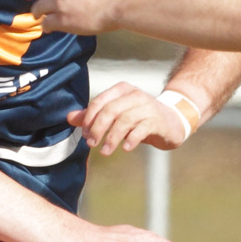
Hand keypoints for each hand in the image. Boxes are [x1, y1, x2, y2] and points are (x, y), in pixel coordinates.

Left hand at [66, 81, 187, 154]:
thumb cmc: (138, 118)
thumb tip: (69, 118)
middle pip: (110, 111)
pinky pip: (142, 129)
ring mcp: (148, 107)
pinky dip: (131, 139)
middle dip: (98, 128)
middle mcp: (135, 95)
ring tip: (105, 151)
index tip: (85, 134)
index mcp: (121, 90)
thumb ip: (93, 116)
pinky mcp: (157, 121)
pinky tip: (125, 149)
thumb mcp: (115, 114)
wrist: (171, 122)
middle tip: (91, 144)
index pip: (99, 102)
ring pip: (125, 120)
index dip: (89, 119)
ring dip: (112, 137)